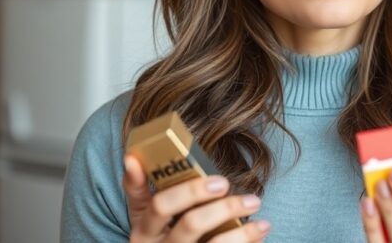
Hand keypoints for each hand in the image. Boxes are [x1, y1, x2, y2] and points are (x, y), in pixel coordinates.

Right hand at [123, 154, 271, 242]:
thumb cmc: (157, 238)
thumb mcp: (143, 218)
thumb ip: (138, 190)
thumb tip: (131, 158)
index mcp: (144, 231)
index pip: (157, 207)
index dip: (178, 190)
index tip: (196, 174)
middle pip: (191, 225)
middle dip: (219, 205)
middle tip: (232, 185)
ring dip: (242, 229)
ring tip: (255, 204)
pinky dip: (246, 242)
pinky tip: (261, 231)